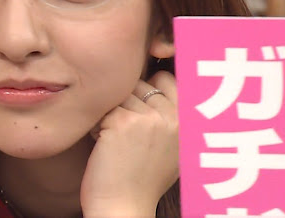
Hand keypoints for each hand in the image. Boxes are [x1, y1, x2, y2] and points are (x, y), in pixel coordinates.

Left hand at [81, 71, 178, 215]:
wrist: (124, 208)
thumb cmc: (143, 180)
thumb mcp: (173, 147)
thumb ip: (171, 115)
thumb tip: (158, 79)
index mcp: (188, 120)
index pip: (165, 79)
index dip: (147, 91)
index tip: (139, 116)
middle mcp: (173, 116)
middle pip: (139, 83)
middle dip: (127, 103)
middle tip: (126, 136)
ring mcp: (149, 118)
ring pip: (119, 94)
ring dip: (110, 113)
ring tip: (116, 142)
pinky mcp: (122, 122)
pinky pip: (102, 109)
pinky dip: (96, 126)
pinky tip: (104, 148)